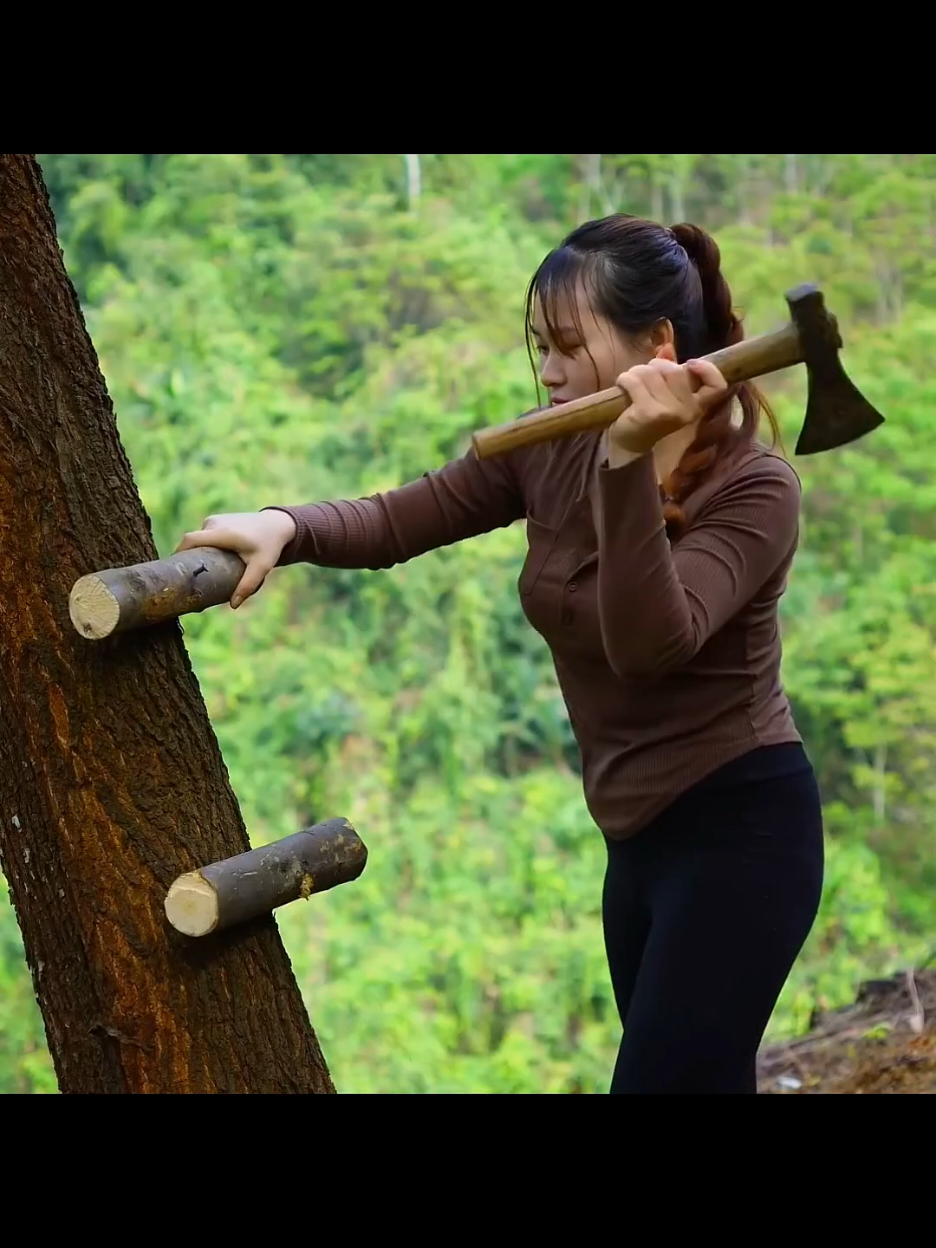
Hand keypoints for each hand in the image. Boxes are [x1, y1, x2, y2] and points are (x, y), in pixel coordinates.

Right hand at [175, 509, 296, 608]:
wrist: (276, 525)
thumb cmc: (269, 546)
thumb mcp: (261, 567)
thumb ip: (247, 585)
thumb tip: (233, 606)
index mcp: (222, 533)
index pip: (190, 540)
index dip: (177, 552)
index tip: (173, 569)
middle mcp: (214, 523)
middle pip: (191, 542)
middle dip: (187, 558)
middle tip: (189, 578)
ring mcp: (214, 519)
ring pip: (197, 540)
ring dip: (198, 553)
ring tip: (202, 571)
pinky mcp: (216, 520)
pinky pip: (203, 535)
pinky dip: (203, 546)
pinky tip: (208, 559)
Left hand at [609, 344, 728, 455]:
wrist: (629, 445)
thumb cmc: (649, 414)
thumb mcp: (665, 393)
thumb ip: (670, 370)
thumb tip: (667, 347)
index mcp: (696, 406)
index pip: (717, 386)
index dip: (708, 369)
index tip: (689, 363)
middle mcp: (687, 411)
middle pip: (674, 370)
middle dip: (655, 366)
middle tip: (645, 376)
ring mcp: (669, 413)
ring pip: (651, 372)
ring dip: (636, 372)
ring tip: (632, 383)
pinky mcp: (648, 413)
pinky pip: (634, 381)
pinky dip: (624, 379)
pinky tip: (622, 386)